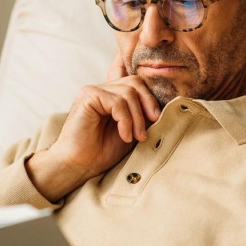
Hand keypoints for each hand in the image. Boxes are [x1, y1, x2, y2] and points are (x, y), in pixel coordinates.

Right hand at [26, 49, 159, 200]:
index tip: (157, 116)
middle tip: (153, 125)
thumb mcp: (133, 130)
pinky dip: (125, 120)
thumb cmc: (104, 151)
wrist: (80, 165)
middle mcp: (103, 88)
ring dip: (137, 118)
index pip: (136, 81)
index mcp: (113, 94)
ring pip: (129, 92)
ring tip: (136, 137)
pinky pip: (117, 102)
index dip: (150, 94)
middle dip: (148, 104)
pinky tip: (124, 136)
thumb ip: (143, 114)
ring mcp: (94, 90)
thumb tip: (165, 104)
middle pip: (136, 82)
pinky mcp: (88, 96)